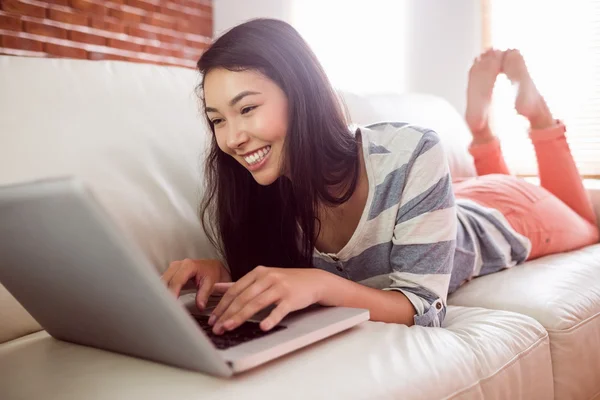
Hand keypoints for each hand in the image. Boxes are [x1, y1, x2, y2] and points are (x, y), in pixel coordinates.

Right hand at [161, 258, 230, 309]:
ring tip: (164, 305)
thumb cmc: (211, 273)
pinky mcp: (170, 272)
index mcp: (188, 265)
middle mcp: (178, 265)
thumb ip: (204, 295)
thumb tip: (200, 307)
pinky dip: (163, 290)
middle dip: (165, 294)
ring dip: (162, 292)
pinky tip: (164, 300)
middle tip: (166, 307)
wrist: (212, 266)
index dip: (172, 292)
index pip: (177, 281)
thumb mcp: (210, 283)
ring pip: (162, 281)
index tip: (171, 304)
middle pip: (166, 280)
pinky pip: (164, 281)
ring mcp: (173, 268)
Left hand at [209, 266, 326, 333]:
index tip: (212, 319)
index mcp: (258, 273)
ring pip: (257, 303)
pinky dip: (270, 318)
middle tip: (217, 328)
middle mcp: (267, 278)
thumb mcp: (262, 278)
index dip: (222, 305)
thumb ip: (240, 284)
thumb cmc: (285, 282)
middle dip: (227, 314)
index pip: (235, 290)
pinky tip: (263, 327)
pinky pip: (279, 310)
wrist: (313, 281)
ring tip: (229, 328)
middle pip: (243, 297)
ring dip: (241, 317)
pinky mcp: (291, 298)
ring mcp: (280, 287)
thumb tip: (217, 288)